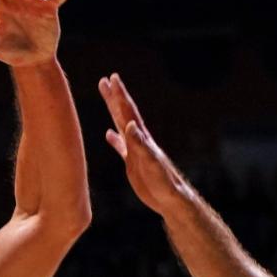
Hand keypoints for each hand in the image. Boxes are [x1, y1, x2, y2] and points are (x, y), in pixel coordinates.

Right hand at [97, 73, 193, 215]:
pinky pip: (121, 147)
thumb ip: (139, 144)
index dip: (120, 96)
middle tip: (106, 80)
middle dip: (114, 97)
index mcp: (141, 138)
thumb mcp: (150, 163)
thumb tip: (129, 125)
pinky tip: (109, 134)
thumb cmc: (163, 182)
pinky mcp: (133, 162)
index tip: (112, 78)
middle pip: (123, 113)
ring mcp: (135, 150)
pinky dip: (115, 139)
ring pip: (121, 126)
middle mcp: (138, 140)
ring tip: (107, 98)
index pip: (128, 112)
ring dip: (113, 112)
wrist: (170, 198)